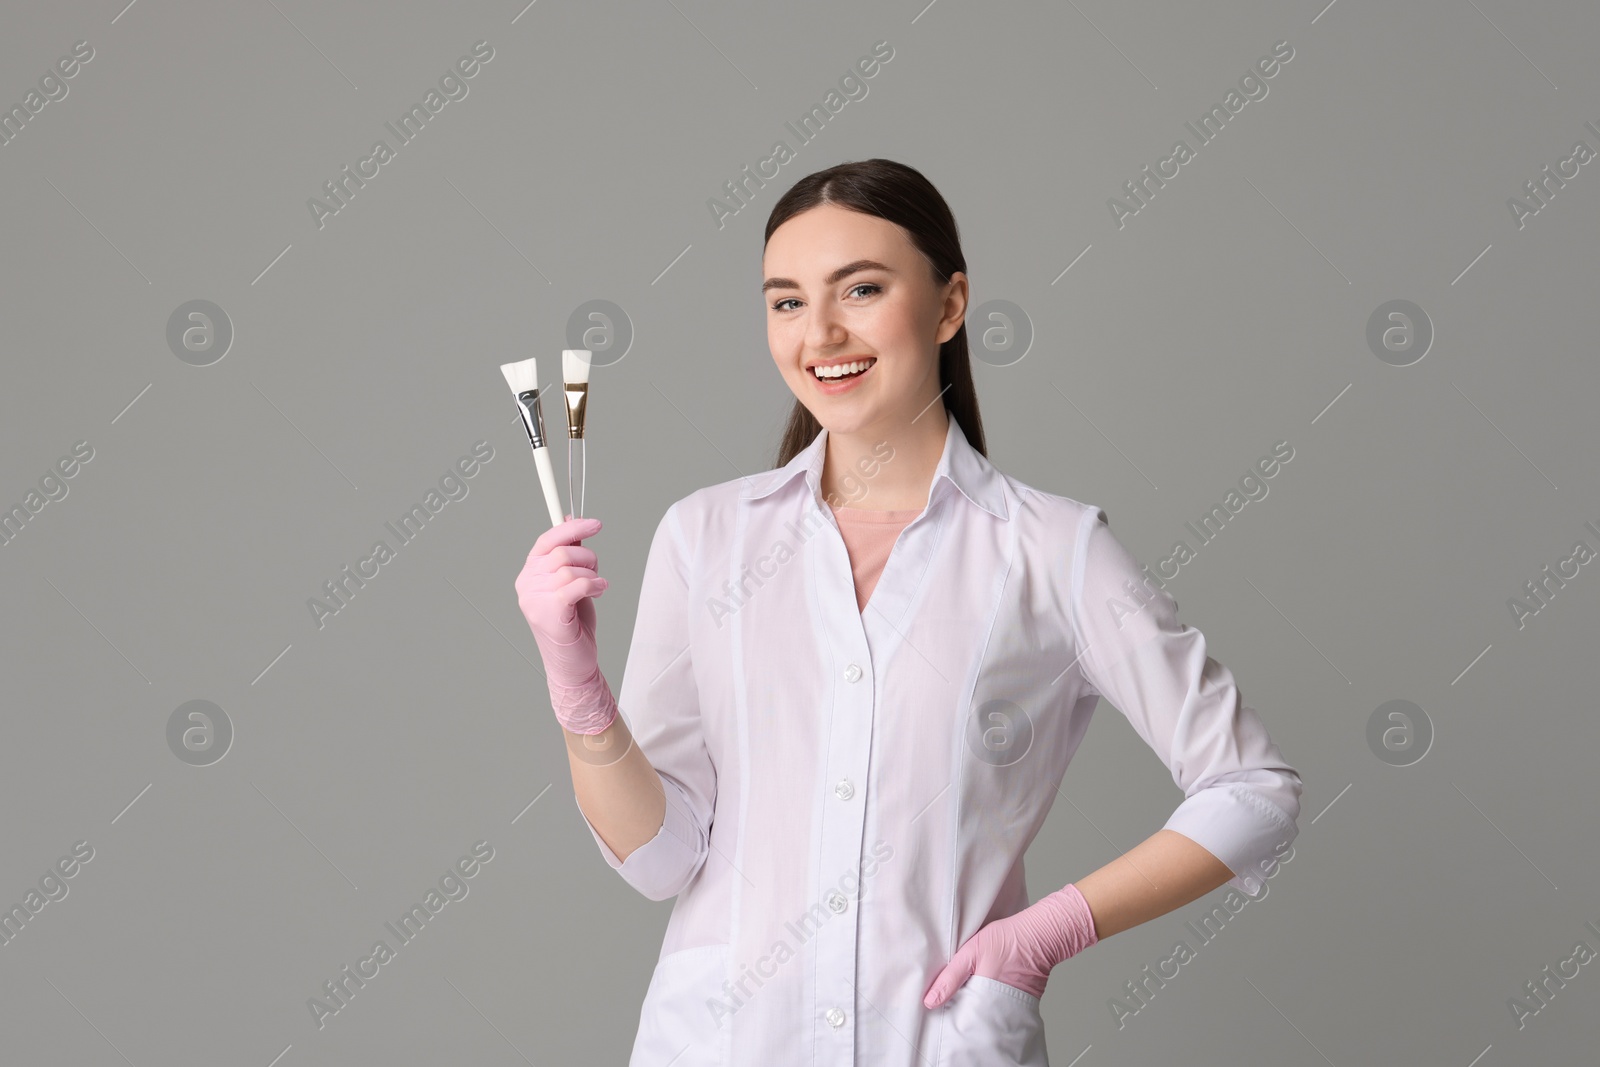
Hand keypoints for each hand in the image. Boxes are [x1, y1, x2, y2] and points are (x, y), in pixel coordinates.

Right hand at [516, 514, 614, 733]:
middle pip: (561, 552)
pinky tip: (600, 590)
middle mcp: (526, 585)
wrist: (573, 664)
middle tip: (597, 571)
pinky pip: (575, 585)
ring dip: (592, 574)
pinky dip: (593, 584)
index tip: (596, 523)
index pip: (546, 540)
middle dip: (588, 557)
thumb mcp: (572, 582)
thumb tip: (571, 521)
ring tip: (597, 586)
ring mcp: (534, 600)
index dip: (571, 528)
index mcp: (529, 574)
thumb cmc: (573, 624)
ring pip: (570, 568)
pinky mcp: (549, 614)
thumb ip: (569, 555)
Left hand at [922, 884, 1097, 1007]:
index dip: (947, 1017)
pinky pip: (1001, 1011)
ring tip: (965, 998)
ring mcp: (1011, 1008)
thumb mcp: (971, 952)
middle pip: (973, 1022)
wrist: (1042, 935)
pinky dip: (991, 1006)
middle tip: (948, 1007)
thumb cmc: (1009, 939)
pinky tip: (983, 993)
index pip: (959, 1020)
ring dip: (976, 1011)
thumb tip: (930, 1001)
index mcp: (982, 998)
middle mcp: (998, 1009)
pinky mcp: (1021, 1004)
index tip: (935, 1012)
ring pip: (987, 1017)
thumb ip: (950, 977)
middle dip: (960, 1016)